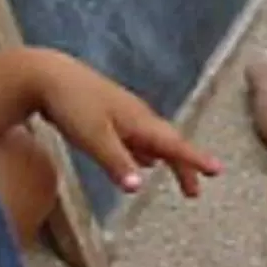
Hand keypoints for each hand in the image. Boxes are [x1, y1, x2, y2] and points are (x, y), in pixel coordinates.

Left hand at [31, 54, 223, 196]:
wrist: (47, 76)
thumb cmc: (72, 105)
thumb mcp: (94, 138)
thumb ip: (117, 163)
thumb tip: (139, 189)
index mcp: (139, 121)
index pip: (174, 144)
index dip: (196, 159)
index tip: (218, 171)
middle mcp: (137, 116)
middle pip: (169, 143)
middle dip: (184, 165)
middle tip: (194, 191)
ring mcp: (123, 113)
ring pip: (154, 139)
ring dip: (168, 159)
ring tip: (178, 176)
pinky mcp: (109, 114)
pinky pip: (138, 137)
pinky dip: (147, 151)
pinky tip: (143, 160)